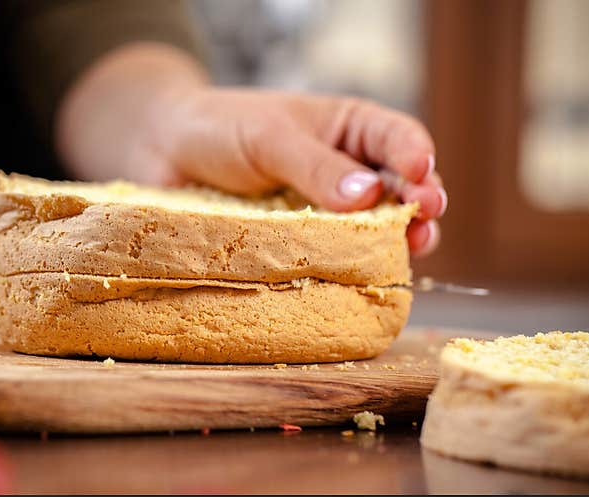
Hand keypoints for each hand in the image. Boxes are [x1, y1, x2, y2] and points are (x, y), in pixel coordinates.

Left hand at [131, 88, 445, 256]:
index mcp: (348, 129)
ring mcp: (328, 211)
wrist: (163, 155)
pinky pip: (338, 257)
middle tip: (426, 217)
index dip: (416, 157)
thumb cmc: (220, 130)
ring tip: (412, 247)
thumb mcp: (269, 138)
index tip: (420, 175)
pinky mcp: (304, 244)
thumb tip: (370, 196)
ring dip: (398, 239)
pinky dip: (355, 266)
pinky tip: (365, 275)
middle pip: (401, 189)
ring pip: (377, 228)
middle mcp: (348, 171)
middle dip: (421, 202)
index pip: (398, 138)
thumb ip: (316, 166)